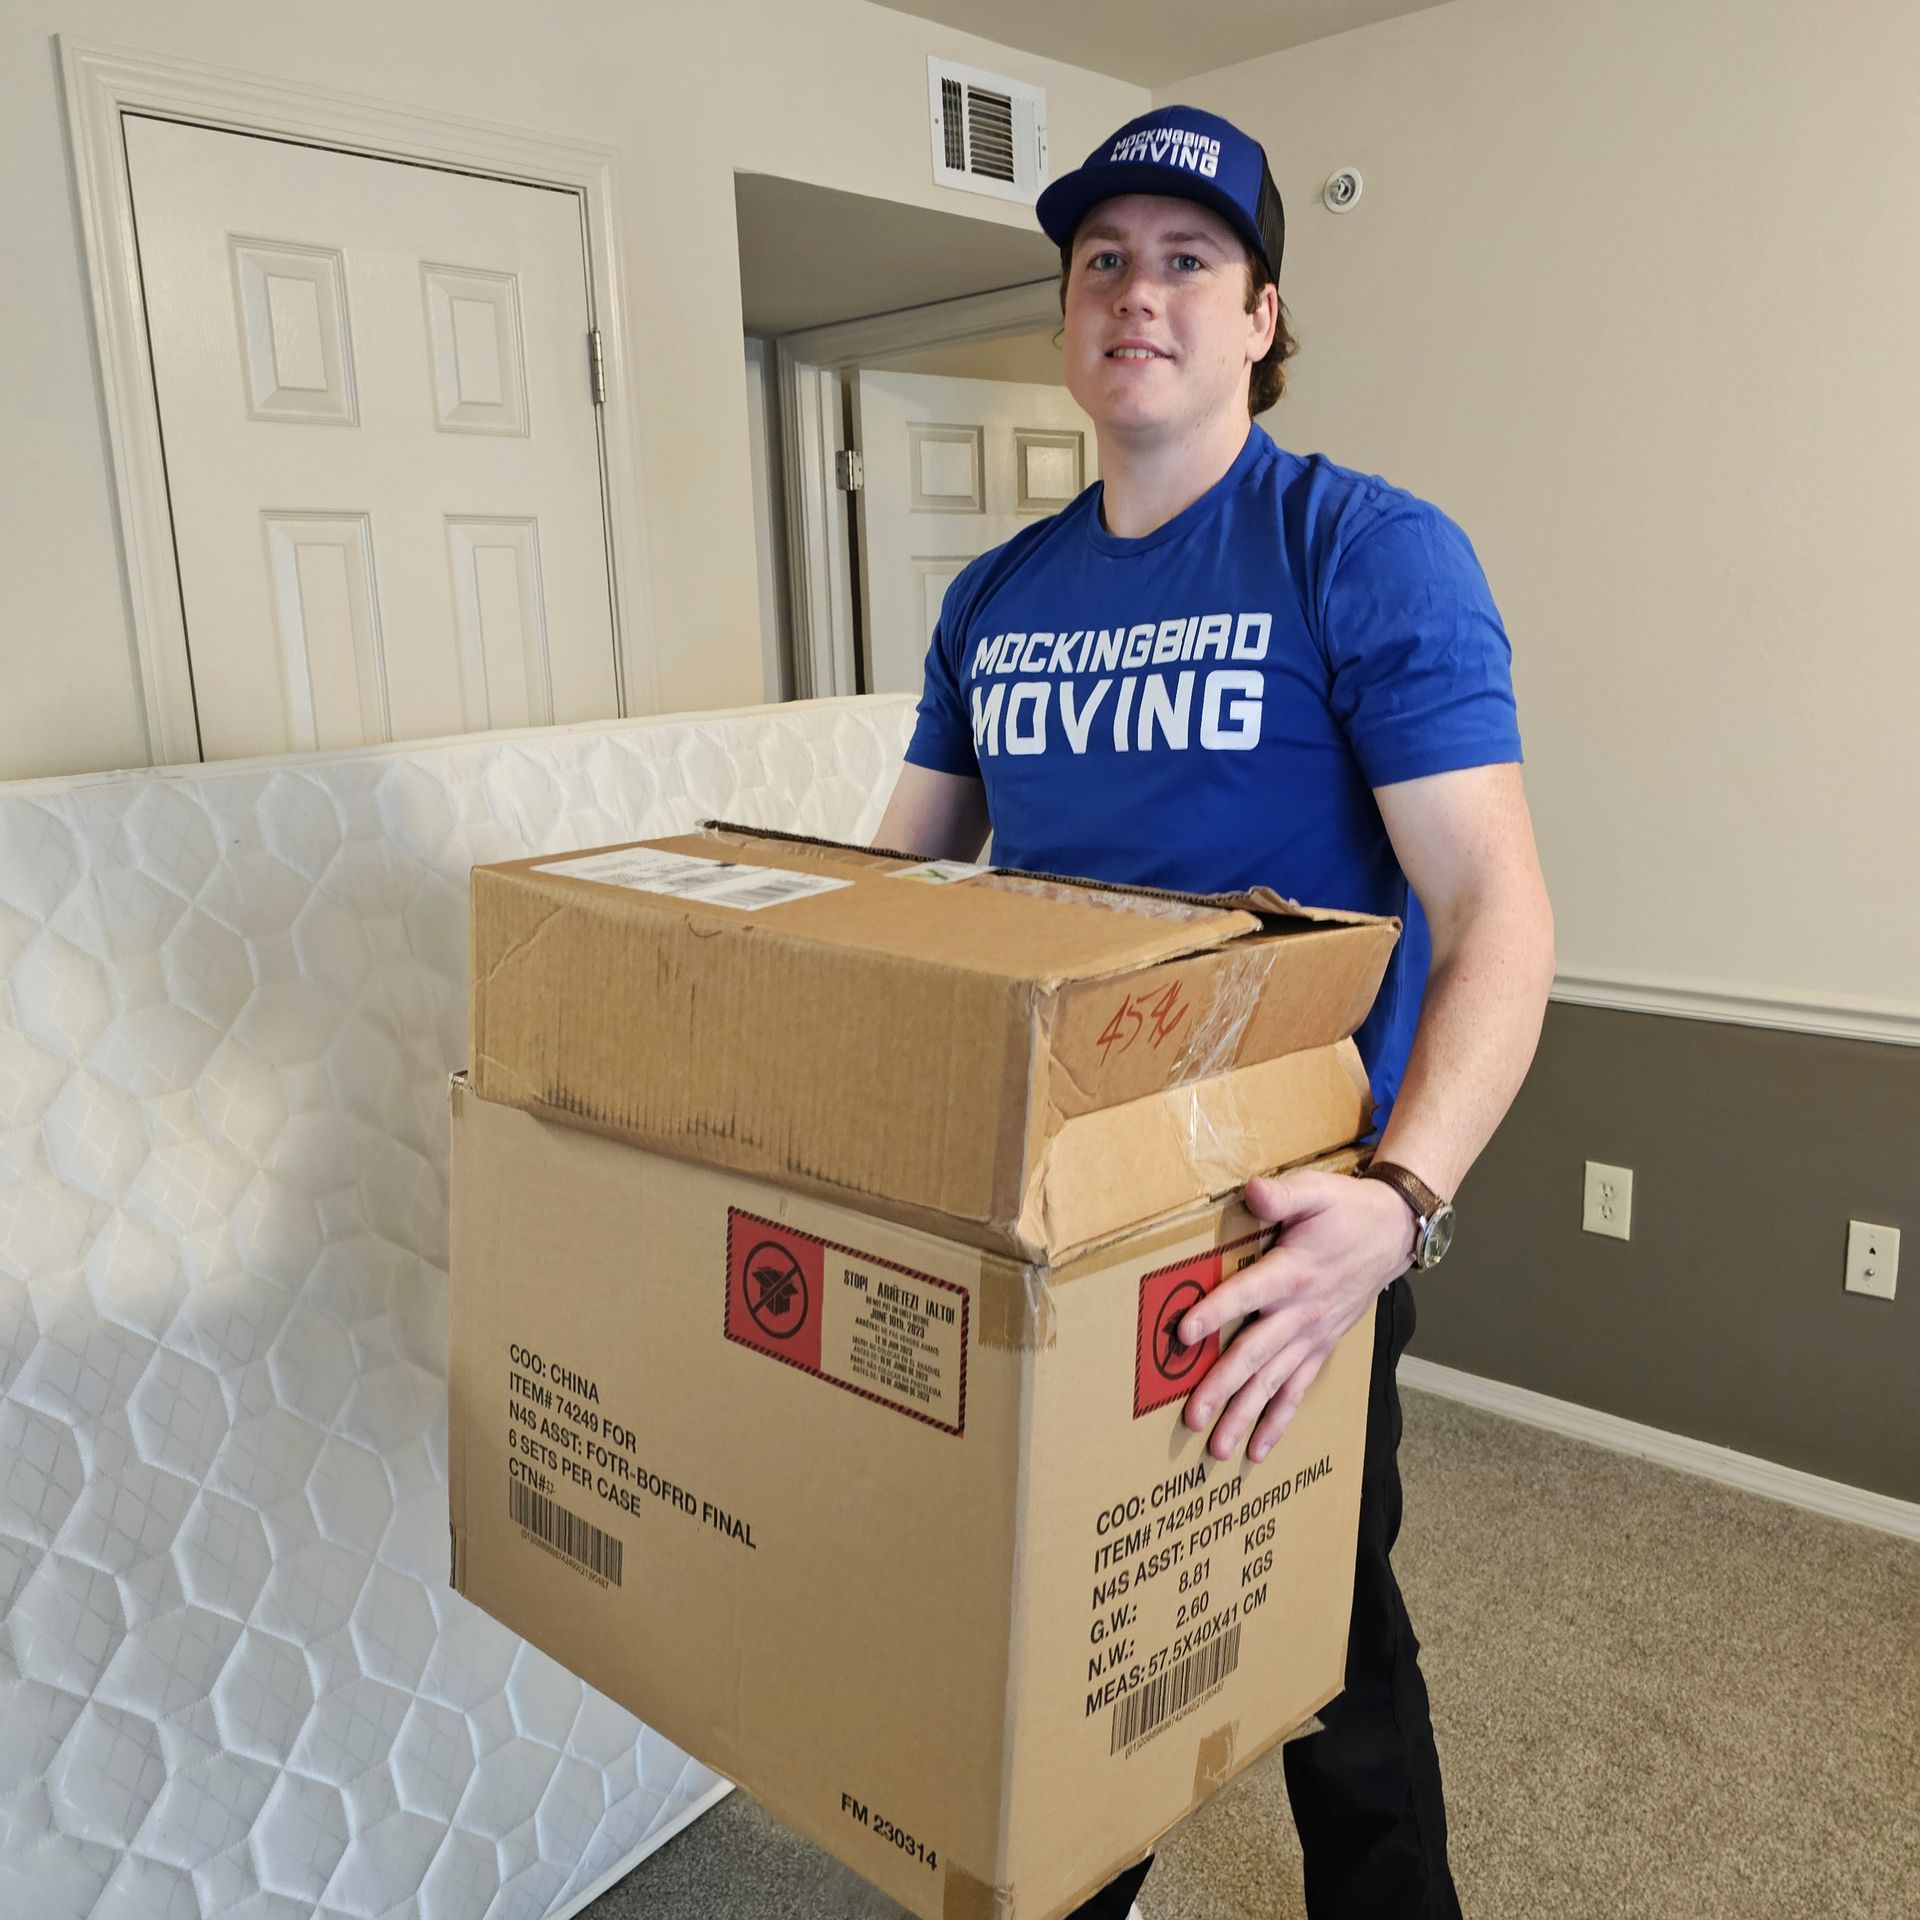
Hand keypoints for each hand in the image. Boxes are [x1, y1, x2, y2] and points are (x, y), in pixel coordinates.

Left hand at [1179, 1171, 1414, 1463]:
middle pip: (1255, 1354)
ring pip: (1274, 1383)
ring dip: (1245, 1416)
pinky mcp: (1320, 1347)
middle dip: (1222, 1387)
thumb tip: (1251, 1190)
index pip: (1248, 1294)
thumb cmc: (1347, 1210)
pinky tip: (1258, 1449)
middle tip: (1193, 1418)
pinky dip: (1278, 1420)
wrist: (1394, 1232)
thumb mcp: (1315, 1192)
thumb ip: (1281, 1195)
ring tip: (1219, 1450)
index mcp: (1292, 1272)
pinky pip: (1298, 1390)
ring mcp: (1311, 1335)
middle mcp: (1301, 1312)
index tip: (1183, 1334)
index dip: (1215, 1312)